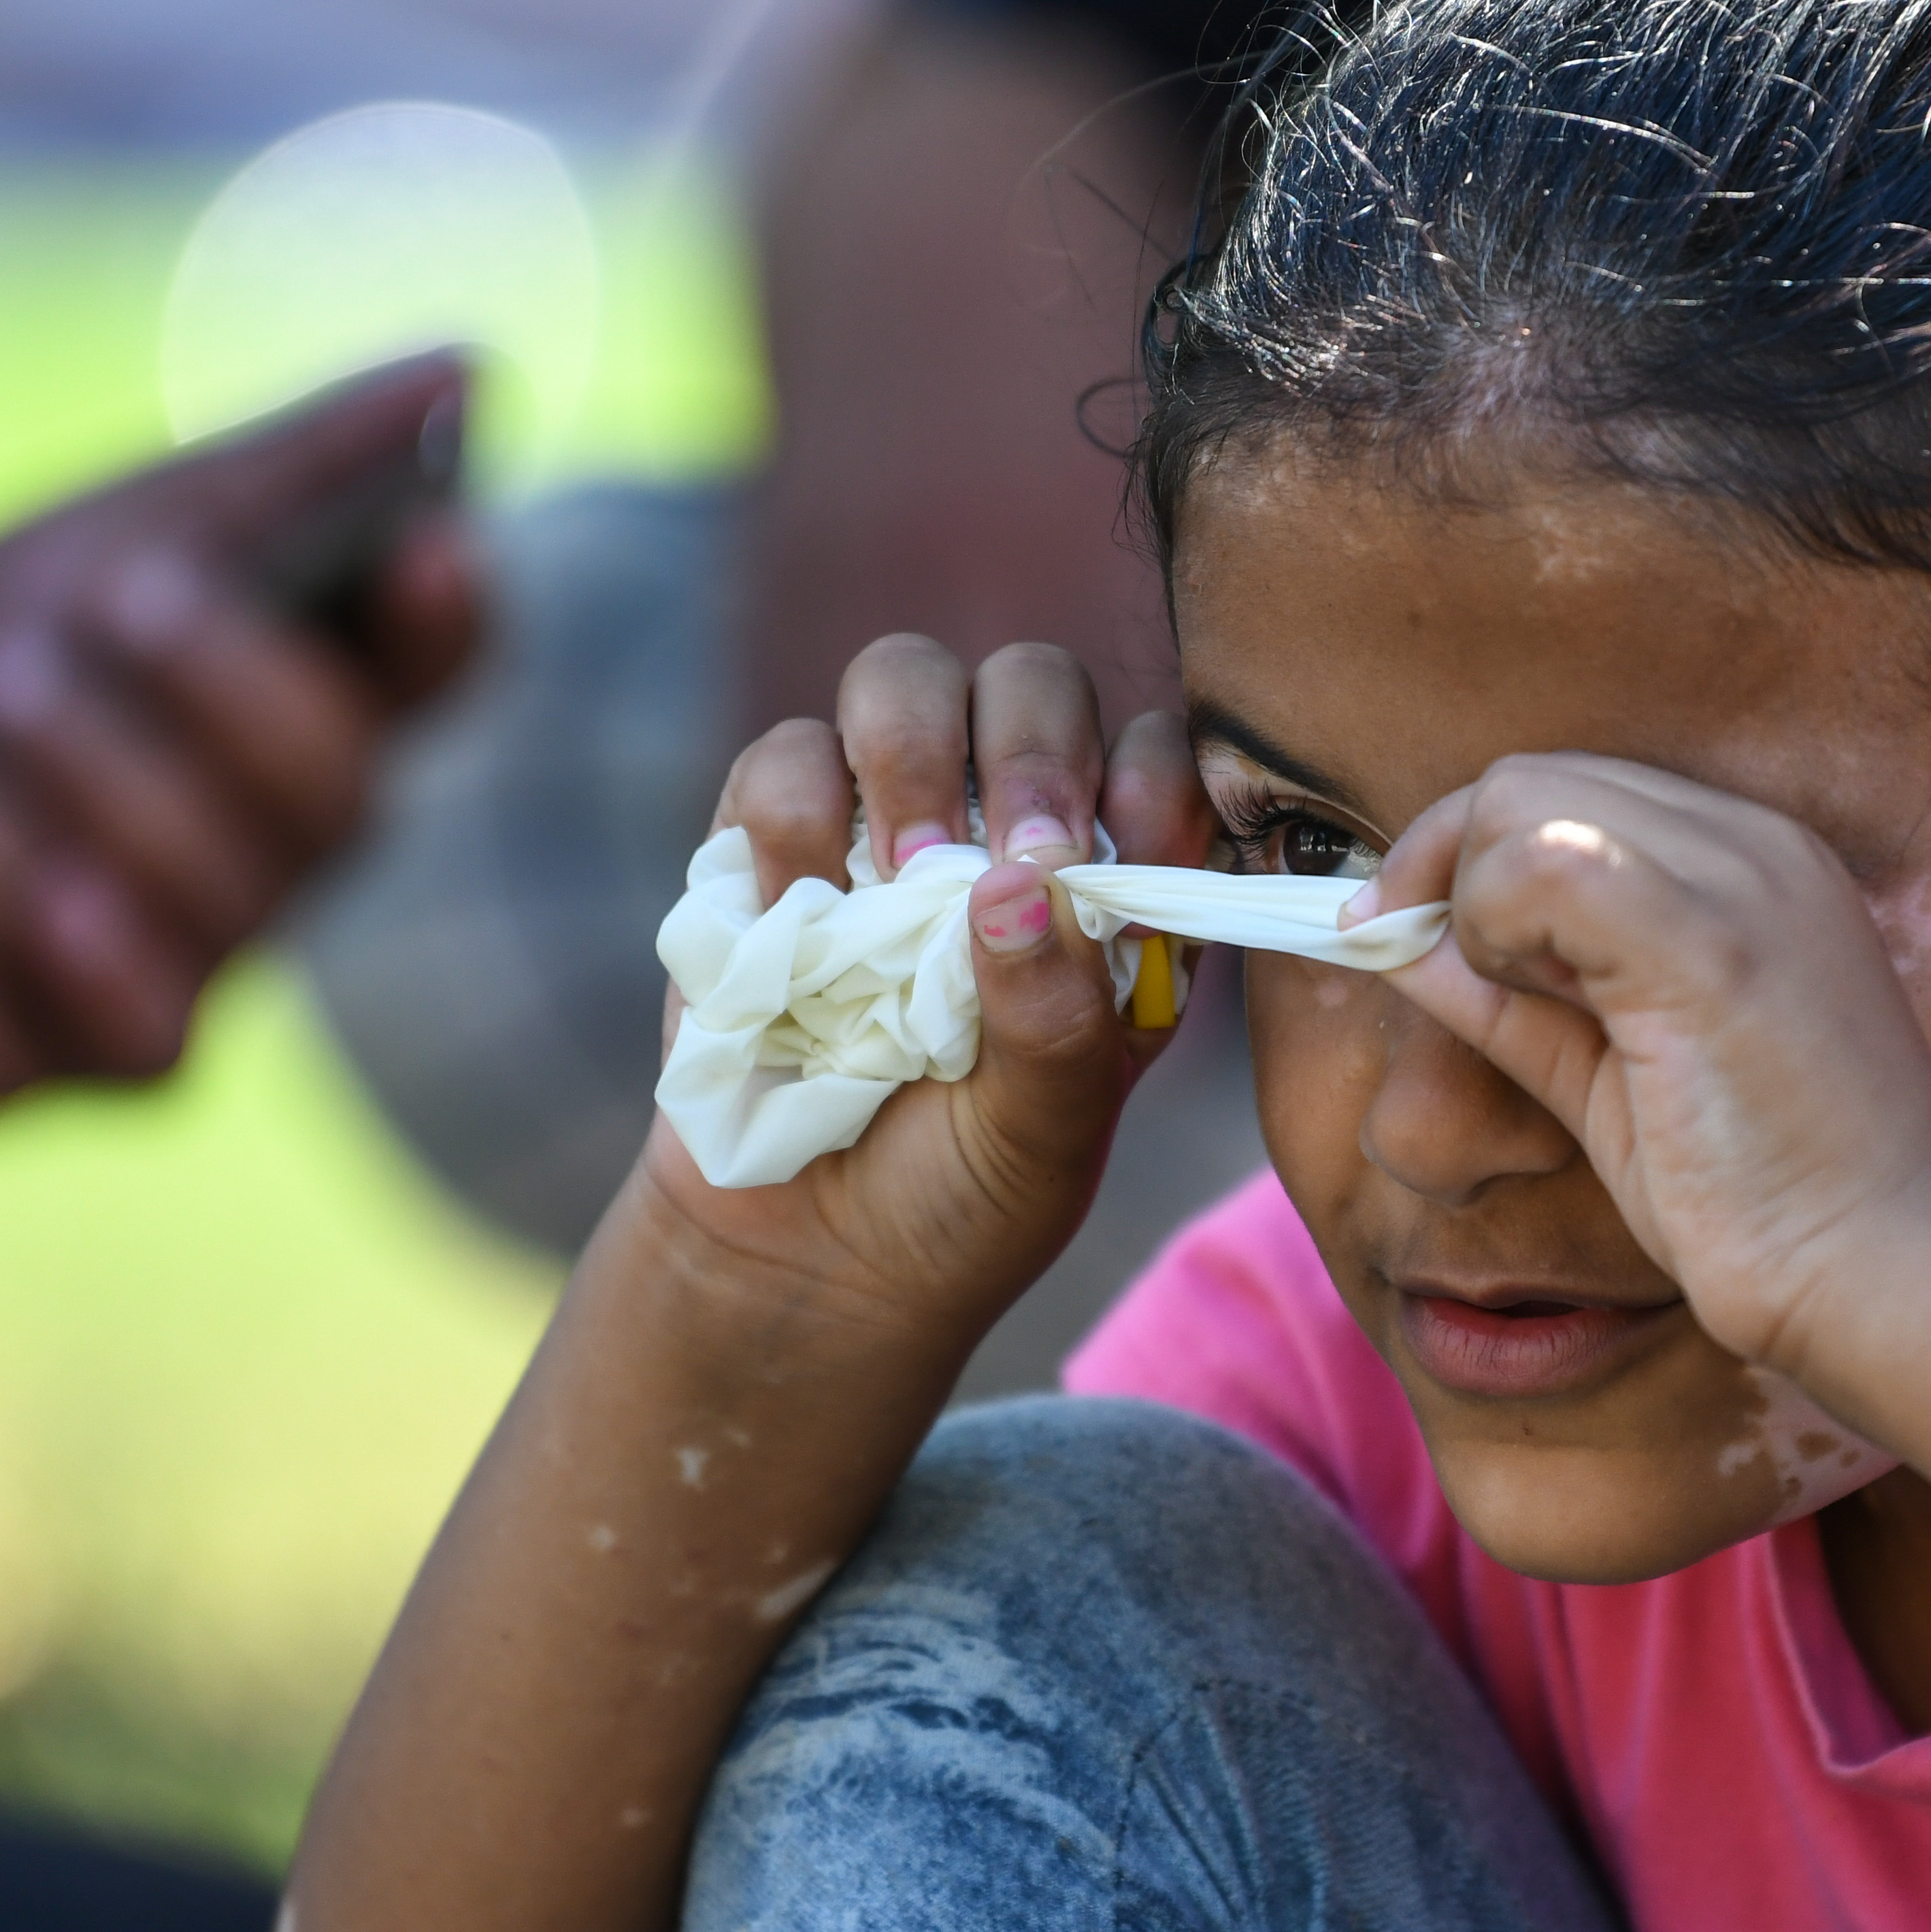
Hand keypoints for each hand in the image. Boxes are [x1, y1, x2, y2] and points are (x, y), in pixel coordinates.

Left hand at [0, 352, 490, 1075]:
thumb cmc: (11, 641)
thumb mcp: (135, 527)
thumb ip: (293, 467)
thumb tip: (467, 368)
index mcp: (327, 704)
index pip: (436, 668)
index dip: (448, 618)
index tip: (431, 543)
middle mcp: (290, 839)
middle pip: (336, 788)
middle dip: (233, 680)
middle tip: (126, 586)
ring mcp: (211, 944)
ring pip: (238, 892)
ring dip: (122, 776)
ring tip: (5, 674)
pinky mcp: (108, 1034)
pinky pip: (151, 1035)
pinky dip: (106, 963)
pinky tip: (42, 894)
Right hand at [633, 633, 1200, 1347]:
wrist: (810, 1253)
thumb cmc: (962, 1193)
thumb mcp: (1041, 1137)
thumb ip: (1056, 1023)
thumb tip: (1017, 889)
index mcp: (1113, 886)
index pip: (1156, 759)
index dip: (1144, 779)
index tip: (1103, 856)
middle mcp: (1008, 825)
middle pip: (1035, 680)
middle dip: (1030, 749)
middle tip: (1009, 854)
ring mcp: (887, 813)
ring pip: (905, 678)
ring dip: (910, 758)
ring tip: (902, 878)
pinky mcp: (774, 831)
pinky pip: (783, 755)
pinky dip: (791, 819)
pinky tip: (797, 909)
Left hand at [1371, 755, 1930, 1381]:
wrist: (1894, 1274)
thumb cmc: (1768, 1201)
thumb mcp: (1615, 1079)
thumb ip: (1518, 999)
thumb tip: (1398, 940)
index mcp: (1751, 867)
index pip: (1567, 793)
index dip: (1465, 855)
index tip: (1403, 936)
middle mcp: (1752, 845)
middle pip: (1531, 778)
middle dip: (1441, 864)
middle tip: (1426, 965)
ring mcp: (1738, 879)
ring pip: (1522, 800)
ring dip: (1472, 901)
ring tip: (1522, 1002)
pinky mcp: (1708, 939)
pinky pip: (1539, 864)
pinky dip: (1495, 928)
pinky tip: (1541, 1003)